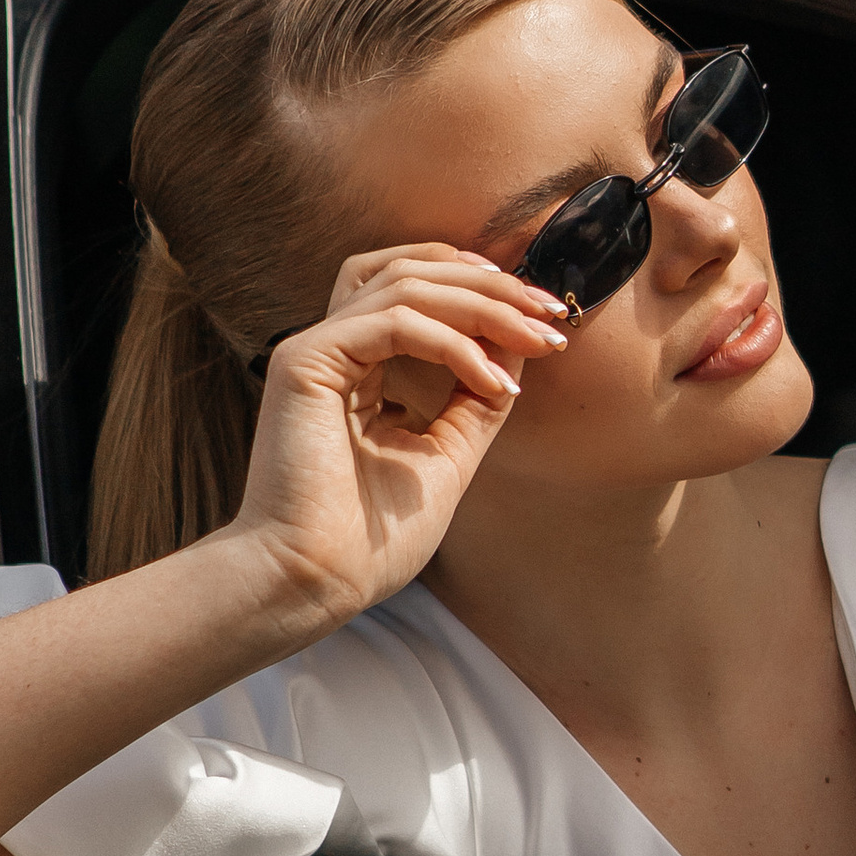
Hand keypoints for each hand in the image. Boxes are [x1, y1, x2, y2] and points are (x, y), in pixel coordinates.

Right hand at [226, 244, 568, 635]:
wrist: (312, 584)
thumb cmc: (368, 539)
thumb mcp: (445, 455)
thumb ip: (475, 398)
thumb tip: (519, 347)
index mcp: (359, 366)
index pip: (420, 291)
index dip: (487, 293)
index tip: (549, 324)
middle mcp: (335, 347)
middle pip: (415, 270)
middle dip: (495, 287)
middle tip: (551, 315)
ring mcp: (315, 348)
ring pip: (407, 283)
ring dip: (483, 305)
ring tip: (534, 340)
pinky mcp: (305, 361)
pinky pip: (394, 323)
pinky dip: (453, 345)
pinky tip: (491, 380)